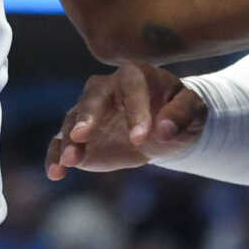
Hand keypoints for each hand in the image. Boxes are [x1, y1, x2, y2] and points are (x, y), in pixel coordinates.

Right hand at [45, 61, 206, 179]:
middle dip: (86, 116)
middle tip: (81, 134)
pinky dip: (56, 156)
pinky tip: (55, 173)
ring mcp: (90, 113)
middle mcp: (107, 89)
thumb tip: (164, 129)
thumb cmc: (179, 111)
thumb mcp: (193, 109)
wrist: (165, 127)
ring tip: (69, 161)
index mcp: (135, 75)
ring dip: (69, 140)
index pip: (131, 88)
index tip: (140, 139)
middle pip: (92, 97)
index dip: (135, 112)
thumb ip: (182, 114)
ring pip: (73, 120)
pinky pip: (62, 143)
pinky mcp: (80, 137)